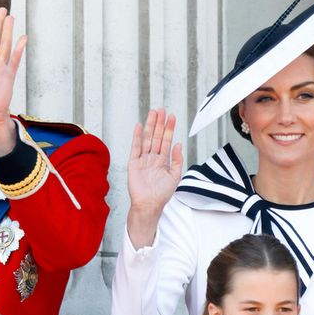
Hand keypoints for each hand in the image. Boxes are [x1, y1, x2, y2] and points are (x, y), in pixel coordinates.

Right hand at [126, 109, 183, 248]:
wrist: (149, 204)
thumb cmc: (162, 194)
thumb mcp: (175, 176)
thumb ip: (177, 160)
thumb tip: (179, 144)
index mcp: (163, 161)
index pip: (166, 141)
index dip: (169, 129)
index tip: (172, 117)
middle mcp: (153, 158)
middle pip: (156, 136)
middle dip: (159, 123)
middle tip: (162, 110)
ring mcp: (143, 159)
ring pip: (147, 139)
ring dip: (150, 126)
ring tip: (153, 113)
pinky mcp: (134, 163)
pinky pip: (136, 147)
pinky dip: (137, 137)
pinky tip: (140, 126)